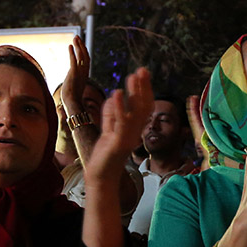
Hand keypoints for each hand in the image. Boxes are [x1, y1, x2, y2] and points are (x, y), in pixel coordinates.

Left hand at [60, 36, 89, 117]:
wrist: (72, 104)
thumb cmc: (72, 99)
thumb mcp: (74, 87)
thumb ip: (74, 82)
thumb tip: (71, 83)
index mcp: (85, 75)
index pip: (86, 60)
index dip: (83, 51)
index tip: (79, 44)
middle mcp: (84, 72)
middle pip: (85, 55)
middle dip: (81, 45)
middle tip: (77, 37)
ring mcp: (80, 73)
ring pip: (82, 56)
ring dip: (78, 46)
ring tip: (75, 38)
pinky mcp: (74, 74)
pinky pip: (74, 60)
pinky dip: (72, 52)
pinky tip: (69, 46)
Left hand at [88, 68, 151, 186]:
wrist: (101, 176)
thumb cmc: (105, 156)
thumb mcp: (108, 130)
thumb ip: (111, 114)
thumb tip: (115, 96)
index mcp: (133, 129)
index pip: (143, 106)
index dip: (145, 90)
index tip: (143, 74)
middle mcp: (134, 132)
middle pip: (143, 106)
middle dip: (143, 87)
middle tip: (142, 70)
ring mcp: (128, 137)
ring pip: (135, 112)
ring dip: (135, 93)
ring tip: (132, 76)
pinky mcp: (118, 142)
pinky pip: (121, 123)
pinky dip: (120, 107)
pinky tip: (117, 93)